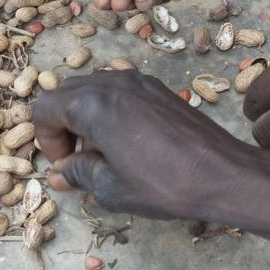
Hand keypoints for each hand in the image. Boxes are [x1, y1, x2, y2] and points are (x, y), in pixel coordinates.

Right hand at [35, 71, 269, 222]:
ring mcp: (139, 80)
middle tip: (78, 160)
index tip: (64, 164)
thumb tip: (59, 173)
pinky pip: (118, 90)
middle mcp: (114, 82)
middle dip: (63, 126)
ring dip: (85, 116)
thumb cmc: (165, 185)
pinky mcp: (158, 87)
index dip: (46, 139)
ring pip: (92, 89)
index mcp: (94, 104)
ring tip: (103, 153)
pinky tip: (127, 142)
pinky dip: (109, 110)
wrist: (224, 174)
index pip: (45, 107)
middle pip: (66, 93)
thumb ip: (78, 173)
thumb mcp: (111, 189)